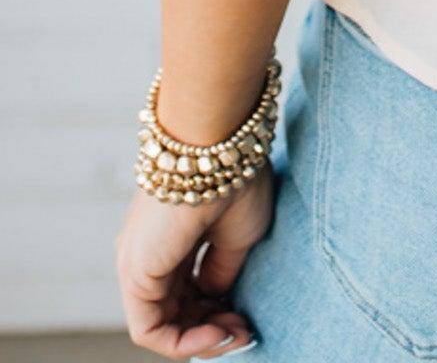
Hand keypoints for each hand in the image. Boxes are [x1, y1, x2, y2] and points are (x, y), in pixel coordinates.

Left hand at [116, 170, 273, 356]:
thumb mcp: (238, 235)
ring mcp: (136, 264)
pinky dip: (183, 341)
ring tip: (236, 332)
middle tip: (246, 329)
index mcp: (170, 242)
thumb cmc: (233, 179)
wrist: (218, 147)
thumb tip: (215, 299)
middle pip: (175, 312)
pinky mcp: (134, 273)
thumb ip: (222, 271)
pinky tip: (216, 333)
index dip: (219, 313)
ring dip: (201, 339)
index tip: (249, 318)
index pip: (187, 294)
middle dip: (212, 328)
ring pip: (161, 325)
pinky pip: (150, 329)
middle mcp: (147, 254)